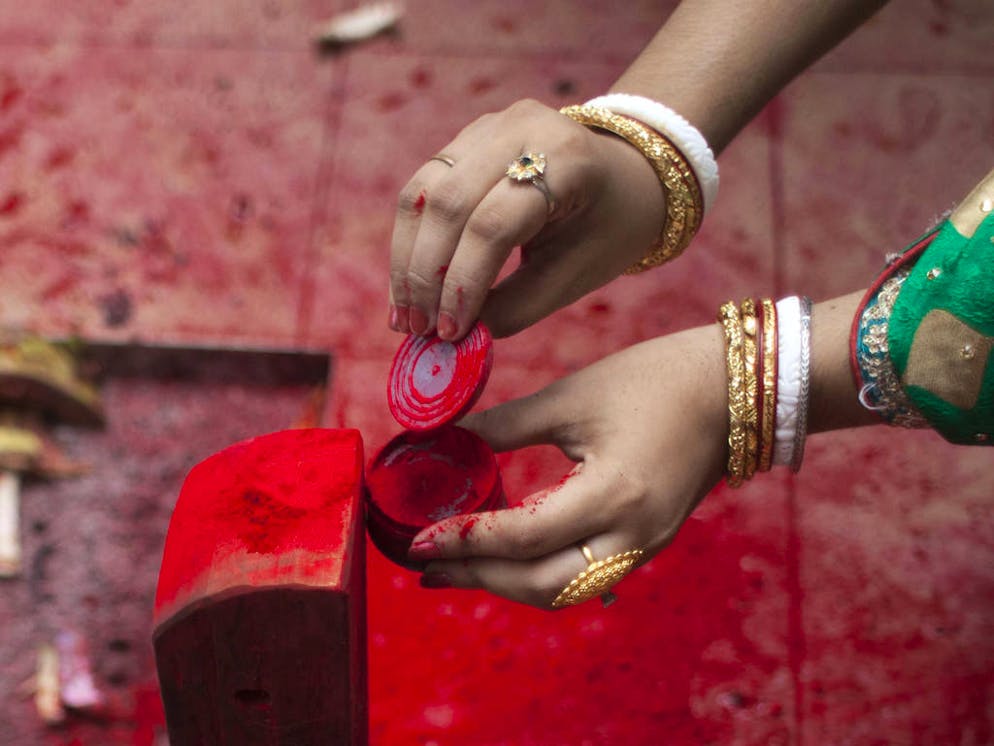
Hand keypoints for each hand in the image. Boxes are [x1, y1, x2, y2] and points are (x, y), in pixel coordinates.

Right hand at [389, 98, 664, 340]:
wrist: (626, 177)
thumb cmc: (607, 230)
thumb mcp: (575, 274)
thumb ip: (516, 306)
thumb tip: (454, 335)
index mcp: (566, 158)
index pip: (494, 224)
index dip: (463, 282)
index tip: (448, 332)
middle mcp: (521, 127)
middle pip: (449, 203)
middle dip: (426, 274)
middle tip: (417, 328)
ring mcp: (488, 125)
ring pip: (423, 192)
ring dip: (407, 259)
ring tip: (404, 314)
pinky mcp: (466, 138)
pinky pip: (422, 188)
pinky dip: (411, 240)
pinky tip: (409, 285)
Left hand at [406, 323, 729, 608]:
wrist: (732, 389)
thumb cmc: (653, 380)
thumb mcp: (571, 397)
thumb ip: (504, 425)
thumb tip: (444, 438)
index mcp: (614, 496)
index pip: (524, 537)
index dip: (466, 540)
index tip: (418, 540)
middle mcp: (632, 537)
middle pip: (541, 584)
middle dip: (478, 578)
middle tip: (424, 566)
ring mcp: (645, 546)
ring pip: (562, 590)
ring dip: (505, 583)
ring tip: (454, 567)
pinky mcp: (647, 542)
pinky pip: (584, 575)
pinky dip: (538, 572)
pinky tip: (506, 556)